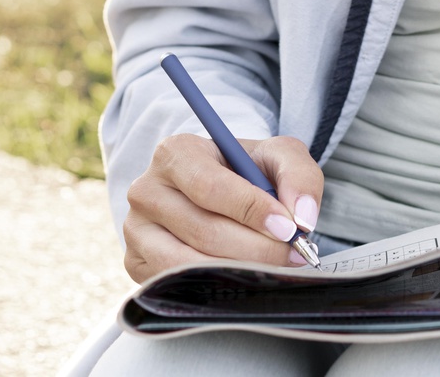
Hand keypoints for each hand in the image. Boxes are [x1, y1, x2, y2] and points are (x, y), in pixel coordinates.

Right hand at [122, 134, 322, 282]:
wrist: (216, 188)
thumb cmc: (245, 171)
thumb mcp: (277, 157)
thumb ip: (298, 176)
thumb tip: (303, 217)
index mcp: (175, 153)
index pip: (210, 187)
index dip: (252, 210)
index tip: (289, 228)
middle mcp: (147, 190)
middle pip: (203, 230)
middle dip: (256, 247)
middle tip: (292, 254)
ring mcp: (136, 230)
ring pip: (189, 263)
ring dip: (240, 270)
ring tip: (274, 267)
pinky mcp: (136, 262)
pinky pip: (175, 285)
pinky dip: (215, 286)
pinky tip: (243, 277)